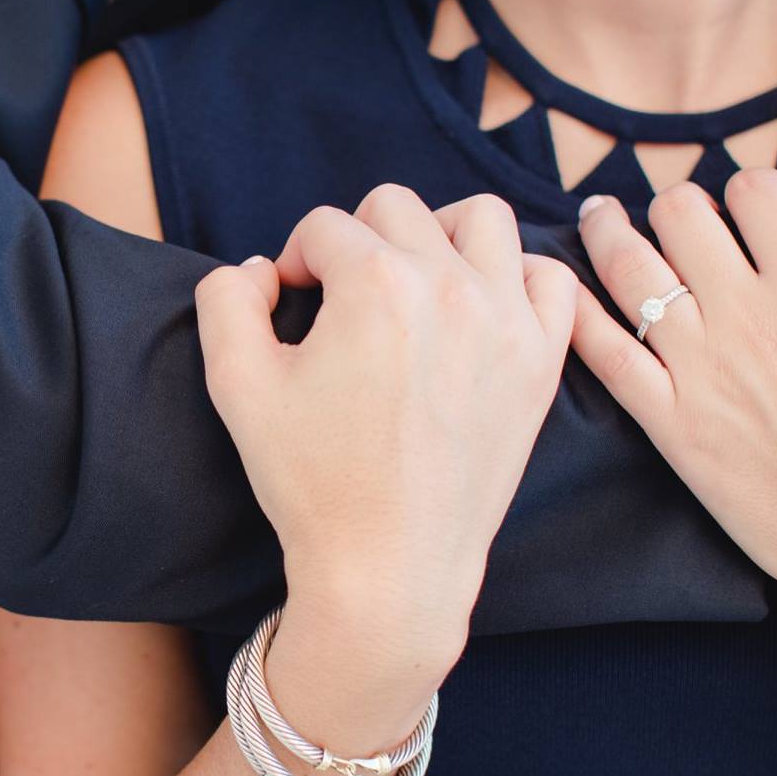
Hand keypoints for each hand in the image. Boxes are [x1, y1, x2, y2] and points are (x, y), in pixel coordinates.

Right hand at [196, 185, 576, 670]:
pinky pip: (549, 277)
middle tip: (344, 301)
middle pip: (396, 208)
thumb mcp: (236, 384)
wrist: (388, 568)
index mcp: (375, 282)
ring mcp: (506, 322)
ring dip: (439, 235)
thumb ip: (227, 298)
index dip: (298, 263)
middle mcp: (450, 286)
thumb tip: (265, 268)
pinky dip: (516, 277)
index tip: (293, 308)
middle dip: (358, 241)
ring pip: (480, 219)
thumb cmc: (310, 480)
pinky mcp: (540, 362)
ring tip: (413, 284)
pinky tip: (479, 308)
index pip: (324, 227)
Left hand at [570, 172, 776, 640]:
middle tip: (671, 214)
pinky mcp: (670, 425)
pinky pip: (604, 353)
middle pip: (681, 216)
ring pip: (629, 268)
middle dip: (677, 203)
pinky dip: (575, 312)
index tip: (748, 207)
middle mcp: (747, 321)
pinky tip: (560, 289)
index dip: (750, 187)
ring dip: (607, 230)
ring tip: (598, 217)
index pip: (756, 191)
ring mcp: (700, 372)